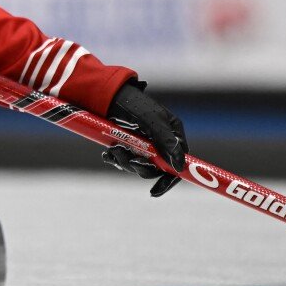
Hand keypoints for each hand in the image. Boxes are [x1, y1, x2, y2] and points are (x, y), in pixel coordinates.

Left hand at [102, 81, 187, 196]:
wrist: (106, 95)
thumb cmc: (133, 103)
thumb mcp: (152, 121)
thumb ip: (166, 142)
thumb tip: (179, 166)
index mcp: (173, 134)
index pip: (178, 162)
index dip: (169, 178)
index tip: (156, 190)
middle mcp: (160, 141)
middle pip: (156, 168)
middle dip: (140, 167)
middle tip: (129, 160)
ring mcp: (143, 143)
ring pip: (138, 165)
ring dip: (124, 161)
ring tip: (113, 150)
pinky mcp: (127, 144)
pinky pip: (124, 160)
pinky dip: (115, 158)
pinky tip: (108, 153)